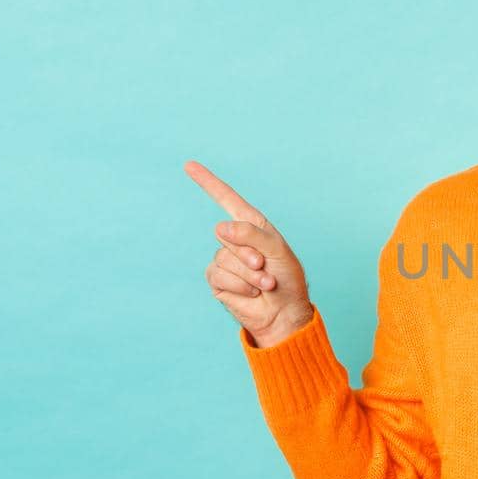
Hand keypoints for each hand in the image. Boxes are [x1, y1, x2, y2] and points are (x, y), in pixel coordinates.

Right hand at [185, 160, 314, 348]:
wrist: (284, 313)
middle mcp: (236, 240)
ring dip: (248, 274)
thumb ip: (251, 234)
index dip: (208, 182)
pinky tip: (252, 293)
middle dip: (249, 253)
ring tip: (265, 283)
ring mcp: (225, 260)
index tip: (189, 164)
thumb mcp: (277, 250)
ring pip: (224, 258)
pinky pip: (219, 275)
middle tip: (267, 268)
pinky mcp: (218, 280)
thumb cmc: (288, 280)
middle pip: (227, 234)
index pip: (227, 199)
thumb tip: (220, 226)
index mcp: (253, 226)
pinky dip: (239, 285)